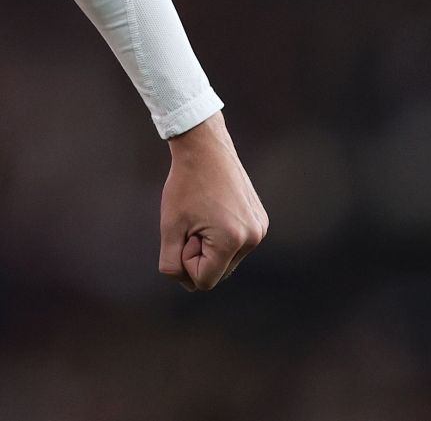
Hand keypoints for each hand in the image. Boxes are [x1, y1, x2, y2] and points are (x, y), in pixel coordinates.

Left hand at [158, 112, 267, 290]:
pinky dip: (221, 235)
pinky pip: (236, 244)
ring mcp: (260, 229)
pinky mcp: (260, 220)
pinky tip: (215, 210)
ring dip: (210, 245)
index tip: (184, 232)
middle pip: (218, 272)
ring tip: (204, 214)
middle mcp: (252, 238)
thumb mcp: (169, 225)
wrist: (205, 148)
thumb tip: (186, 283)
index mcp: (231, 241)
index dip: (186, 261)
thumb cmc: (184, 185)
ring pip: (227, 259)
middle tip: (192, 221)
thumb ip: (171, 261)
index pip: (204, 280)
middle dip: (199, 254)